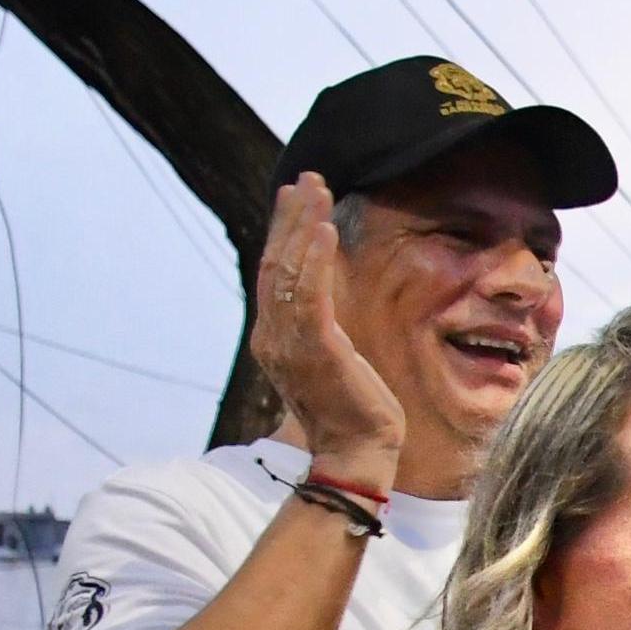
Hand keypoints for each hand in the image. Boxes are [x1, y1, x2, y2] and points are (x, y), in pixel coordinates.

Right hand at [249, 174, 405, 489]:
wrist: (357, 451)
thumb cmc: (351, 407)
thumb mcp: (331, 355)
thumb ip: (318, 324)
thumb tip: (322, 291)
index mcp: (273, 338)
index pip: (274, 273)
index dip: (283, 231)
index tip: (295, 195)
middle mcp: (272, 337)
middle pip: (276, 263)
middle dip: (290, 217)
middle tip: (305, 178)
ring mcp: (289, 344)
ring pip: (289, 272)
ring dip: (303, 227)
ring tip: (316, 191)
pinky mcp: (316, 351)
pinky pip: (310, 295)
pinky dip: (315, 259)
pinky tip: (325, 230)